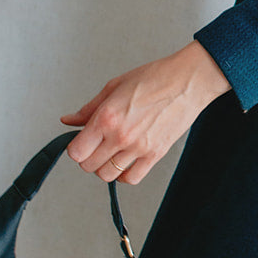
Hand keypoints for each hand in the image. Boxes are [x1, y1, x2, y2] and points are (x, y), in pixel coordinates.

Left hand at [60, 40, 230, 183]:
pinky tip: (125, 162)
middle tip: (94, 146)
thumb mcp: (114, 86)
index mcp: (107, 117)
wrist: (188, 82)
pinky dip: (124, 175)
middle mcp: (121, 136)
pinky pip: (131, 178)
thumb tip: (69, 120)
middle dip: (87, 158)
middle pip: (89, 166)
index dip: (75, 148)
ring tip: (110, 153)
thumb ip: (89, 108)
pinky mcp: (155, 155)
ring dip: (104, 167)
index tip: (80, 142)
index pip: (76, 151)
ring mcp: (138, 148)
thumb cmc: (155, 78)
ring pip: (107, 175)